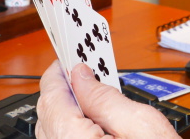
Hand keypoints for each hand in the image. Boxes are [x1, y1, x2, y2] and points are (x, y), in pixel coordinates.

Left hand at [36, 62, 177, 138]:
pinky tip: (93, 128)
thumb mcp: (142, 125)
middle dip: (62, 92)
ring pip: (52, 134)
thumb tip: (81, 76)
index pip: (51, 96)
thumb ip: (105, 98)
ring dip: (67, 113)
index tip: (69, 58)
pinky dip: (71, 133)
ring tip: (93, 100)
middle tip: (84, 74)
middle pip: (47, 115)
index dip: (59, 72)